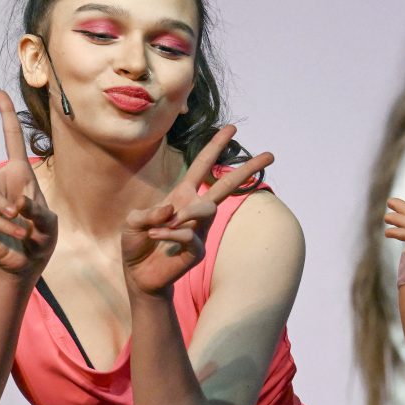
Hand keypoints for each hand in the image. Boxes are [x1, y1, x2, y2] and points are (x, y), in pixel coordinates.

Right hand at [0, 90, 56, 277]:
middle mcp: (0, 181)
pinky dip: (7, 226)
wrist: (27, 263)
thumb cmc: (41, 238)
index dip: (7, 116)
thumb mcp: (49, 224)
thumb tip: (16, 204)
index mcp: (21, 174)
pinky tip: (17, 233)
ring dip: (1, 205)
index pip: (12, 139)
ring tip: (18, 221)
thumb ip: (37, 211)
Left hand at [122, 125, 273, 294]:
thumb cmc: (137, 244)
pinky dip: (168, 234)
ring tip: (164, 225)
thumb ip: (149, 213)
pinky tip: (155, 238)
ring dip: (185, 213)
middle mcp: (195, 209)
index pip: (202, 166)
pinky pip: (188, 234)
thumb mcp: (134, 222)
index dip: (215, 146)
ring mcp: (200, 229)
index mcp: (182, 195)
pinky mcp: (198, 249)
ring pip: (207, 208)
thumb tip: (173, 211)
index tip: (232, 129)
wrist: (140, 275)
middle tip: (271, 154)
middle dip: (248, 169)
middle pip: (226, 185)